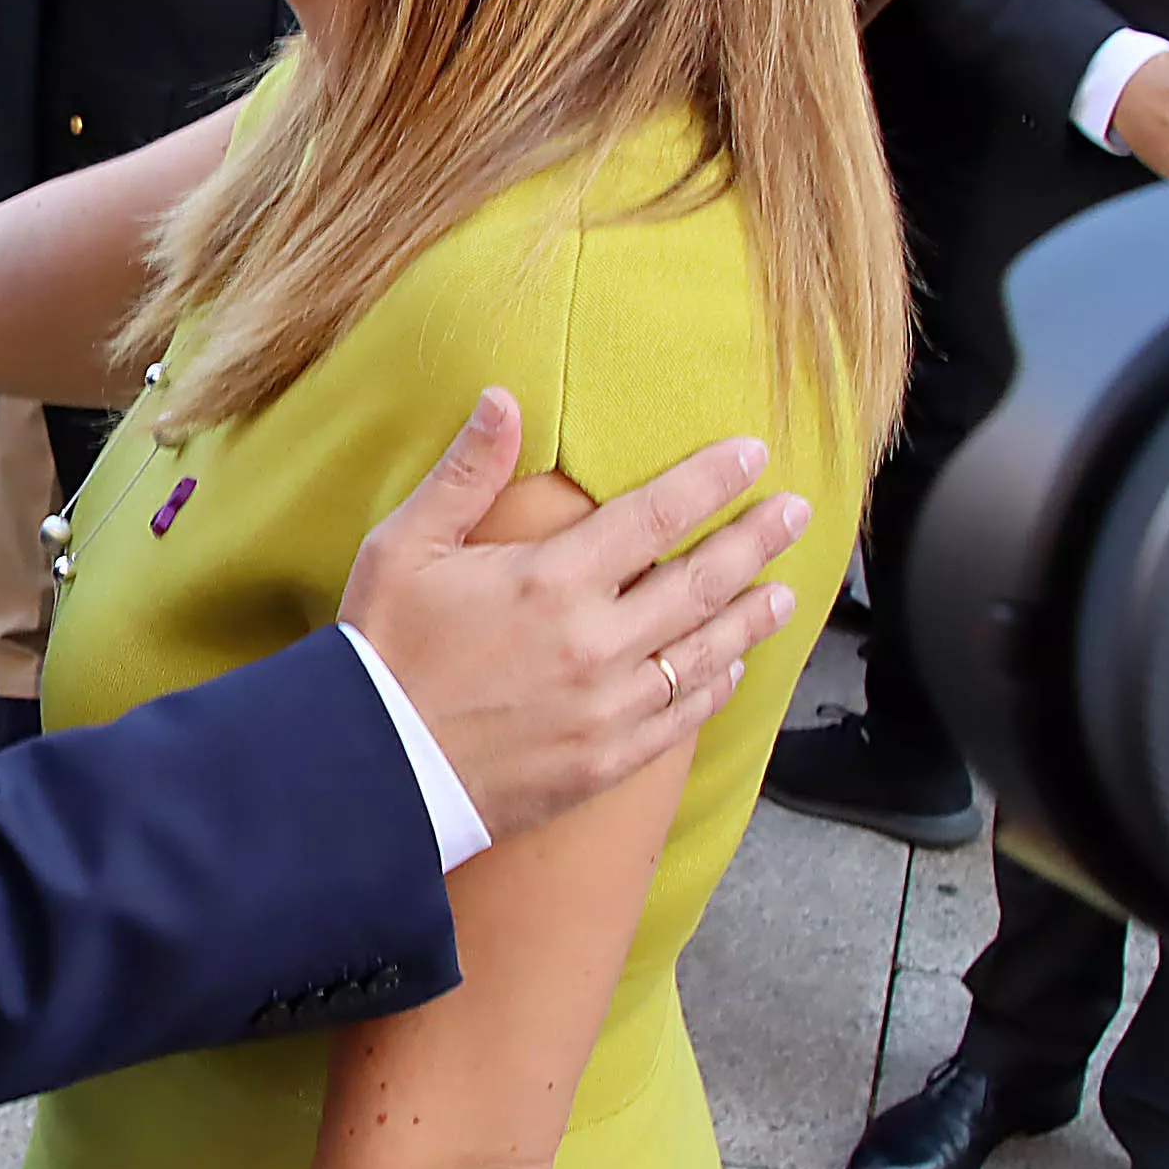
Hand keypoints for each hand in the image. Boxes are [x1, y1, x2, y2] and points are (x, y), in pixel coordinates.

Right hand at [339, 392, 805, 840]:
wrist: (372, 770)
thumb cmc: (383, 652)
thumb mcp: (404, 547)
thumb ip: (465, 473)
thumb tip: (504, 399)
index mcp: (553, 581)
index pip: (657, 515)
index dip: (712, 480)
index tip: (752, 454)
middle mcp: (597, 643)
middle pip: (703, 581)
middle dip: (757, 540)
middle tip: (796, 512)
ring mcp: (609, 708)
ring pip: (707, 652)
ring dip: (751, 617)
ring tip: (783, 592)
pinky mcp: (606, 761)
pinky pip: (682, 718)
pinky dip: (715, 688)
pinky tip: (731, 669)